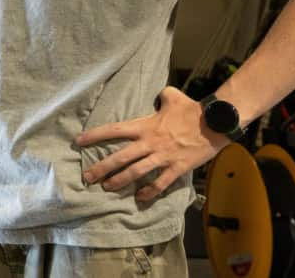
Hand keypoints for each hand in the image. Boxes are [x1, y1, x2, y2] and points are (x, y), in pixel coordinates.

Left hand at [77, 86, 228, 201]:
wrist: (215, 123)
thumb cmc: (193, 110)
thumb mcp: (173, 96)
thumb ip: (161, 95)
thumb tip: (159, 95)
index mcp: (145, 126)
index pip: (114, 130)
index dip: (95, 135)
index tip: (79, 141)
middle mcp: (150, 143)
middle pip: (120, 157)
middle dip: (101, 168)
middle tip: (87, 177)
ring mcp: (163, 157)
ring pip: (136, 172)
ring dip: (120, 181)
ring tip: (107, 187)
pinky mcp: (177, 168)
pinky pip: (161, 183)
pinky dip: (150, 192)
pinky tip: (140, 198)